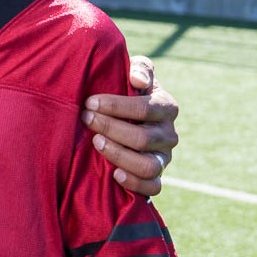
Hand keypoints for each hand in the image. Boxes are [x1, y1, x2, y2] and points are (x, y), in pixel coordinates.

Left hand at [82, 55, 178, 195]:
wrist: (125, 116)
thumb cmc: (125, 89)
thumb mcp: (133, 72)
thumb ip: (140, 68)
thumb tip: (137, 80)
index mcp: (166, 107)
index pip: (144, 108)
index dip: (116, 106)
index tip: (90, 102)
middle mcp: (169, 134)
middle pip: (142, 138)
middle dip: (110, 128)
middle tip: (86, 119)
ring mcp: (164, 157)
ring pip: (148, 165)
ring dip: (119, 155)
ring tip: (96, 142)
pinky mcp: (156, 176)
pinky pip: (153, 187)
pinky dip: (135, 184)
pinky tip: (114, 174)